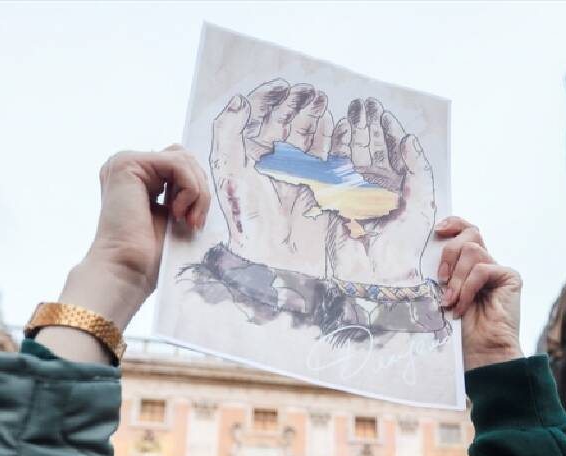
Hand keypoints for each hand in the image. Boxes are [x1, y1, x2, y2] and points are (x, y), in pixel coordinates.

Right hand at [67, 145, 209, 326]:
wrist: (126, 269)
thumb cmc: (150, 254)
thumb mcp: (174, 216)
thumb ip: (184, 193)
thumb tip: (206, 180)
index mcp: (136, 178)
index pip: (180, 165)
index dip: (196, 191)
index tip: (194, 222)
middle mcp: (128, 166)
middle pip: (184, 158)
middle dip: (200, 191)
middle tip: (194, 222)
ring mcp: (124, 162)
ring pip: (184, 159)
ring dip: (197, 193)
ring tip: (187, 220)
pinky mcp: (128, 164)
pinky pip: (178, 163)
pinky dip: (189, 189)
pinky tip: (177, 213)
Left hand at [210, 80, 333, 276]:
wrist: (282, 258)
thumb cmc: (252, 220)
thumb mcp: (230, 174)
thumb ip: (228, 133)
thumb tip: (240, 101)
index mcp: (253, 159)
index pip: (262, 120)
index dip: (270, 100)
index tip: (281, 87)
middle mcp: (278, 165)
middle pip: (289, 123)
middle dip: (298, 103)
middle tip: (307, 90)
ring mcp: (303, 175)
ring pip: (310, 135)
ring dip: (316, 115)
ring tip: (321, 98)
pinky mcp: (324, 187)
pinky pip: (330, 155)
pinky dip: (335, 138)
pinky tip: (337, 124)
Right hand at [325, 98, 435, 286]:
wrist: (376, 274)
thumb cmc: (403, 244)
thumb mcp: (420, 204)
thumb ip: (417, 170)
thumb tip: (409, 139)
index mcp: (395, 189)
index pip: (390, 153)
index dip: (388, 132)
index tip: (385, 114)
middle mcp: (372, 188)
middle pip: (368, 149)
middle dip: (367, 126)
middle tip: (366, 103)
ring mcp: (351, 193)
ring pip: (350, 154)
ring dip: (351, 131)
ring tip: (353, 109)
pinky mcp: (332, 200)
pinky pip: (331, 168)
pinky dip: (332, 148)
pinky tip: (335, 129)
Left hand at [435, 217, 522, 369]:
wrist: (483, 351)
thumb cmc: (463, 329)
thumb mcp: (447, 293)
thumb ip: (446, 272)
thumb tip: (431, 247)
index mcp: (472, 265)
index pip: (468, 231)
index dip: (454, 224)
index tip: (438, 230)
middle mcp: (488, 263)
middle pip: (470, 234)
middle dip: (449, 253)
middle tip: (441, 278)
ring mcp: (499, 270)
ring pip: (472, 251)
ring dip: (457, 278)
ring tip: (450, 301)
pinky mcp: (510, 277)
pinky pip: (481, 270)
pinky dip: (467, 288)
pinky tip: (462, 306)